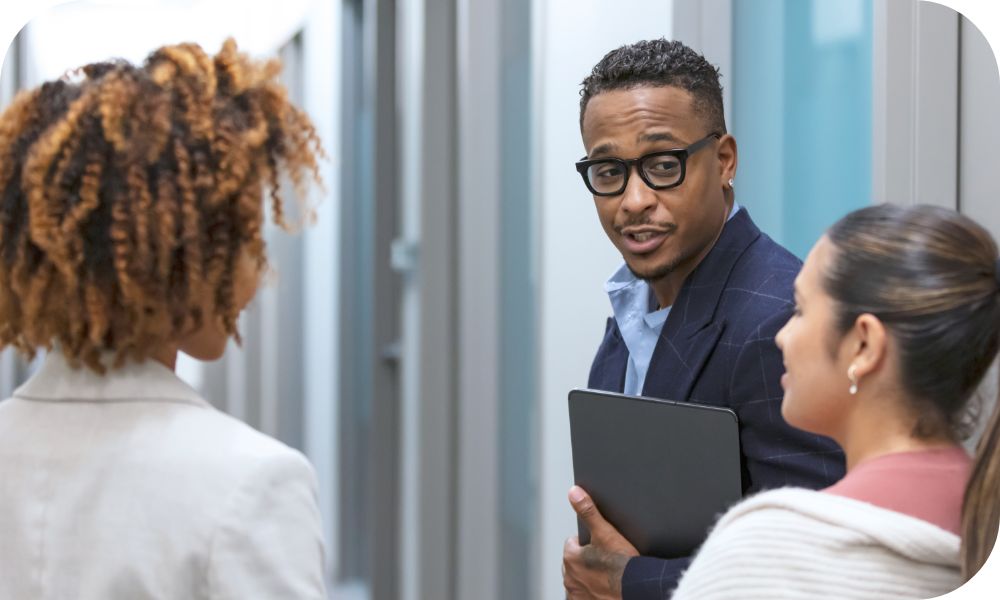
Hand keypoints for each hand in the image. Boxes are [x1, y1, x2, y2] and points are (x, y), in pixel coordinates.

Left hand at [563, 485, 638, 599]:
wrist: (637, 588)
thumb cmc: (623, 563)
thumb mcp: (605, 531)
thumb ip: (588, 510)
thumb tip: (574, 492)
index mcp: (571, 557)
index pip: (572, 543)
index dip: (587, 542)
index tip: (600, 545)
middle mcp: (569, 577)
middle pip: (575, 562)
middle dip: (586, 560)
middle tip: (606, 560)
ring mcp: (576, 593)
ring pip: (578, 580)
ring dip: (588, 578)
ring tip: (607, 575)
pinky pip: (582, 597)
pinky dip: (591, 593)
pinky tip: (604, 589)